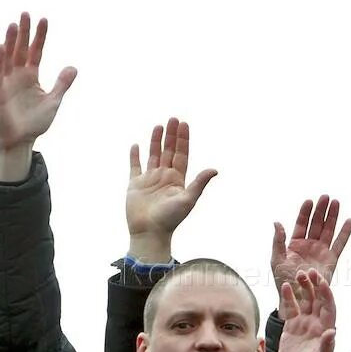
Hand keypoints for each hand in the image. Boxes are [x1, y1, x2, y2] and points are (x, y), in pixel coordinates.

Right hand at [0, 12, 77, 180]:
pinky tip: (1, 47)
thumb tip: (74, 67)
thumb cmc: (35, 123)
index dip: (40, 36)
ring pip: (7, 57)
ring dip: (9, 41)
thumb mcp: (53, 101)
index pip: (36, 51)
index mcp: (31, 76)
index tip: (44, 19)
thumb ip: (62, 84)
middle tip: (25, 13)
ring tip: (13, 24)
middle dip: (23, 32)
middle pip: (20, 49)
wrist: (20, 141)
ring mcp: (7, 82)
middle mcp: (18, 75)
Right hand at [125, 118, 216, 262]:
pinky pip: (135, 166)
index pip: (181, 154)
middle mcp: (164, 177)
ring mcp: (149, 180)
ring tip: (159, 125)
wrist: (149, 233)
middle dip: (171, 135)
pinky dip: (135, 156)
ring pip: (153, 155)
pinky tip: (136, 145)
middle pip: (169, 151)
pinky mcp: (135, 185)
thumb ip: (199, 183)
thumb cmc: (170, 219)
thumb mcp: (188, 200)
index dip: (183, 139)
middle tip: (173, 118)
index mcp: (177, 179)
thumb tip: (215, 169)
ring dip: (156, 141)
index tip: (184, 124)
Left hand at [271, 195, 350, 318]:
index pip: (301, 223)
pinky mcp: (331, 260)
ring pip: (328, 230)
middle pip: (317, 223)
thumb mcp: (276, 259)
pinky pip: (340, 244)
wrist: (296, 297)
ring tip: (336, 202)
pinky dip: (345, 233)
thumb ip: (278, 240)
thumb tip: (277, 222)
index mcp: (295, 244)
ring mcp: (321, 252)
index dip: (305, 212)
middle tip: (326, 196)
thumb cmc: (283, 280)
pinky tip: (349, 221)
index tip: (310, 201)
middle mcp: (309, 245)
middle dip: (321, 210)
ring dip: (332, 216)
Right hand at [276, 269, 335, 351]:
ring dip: (302, 288)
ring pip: (304, 301)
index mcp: (326, 328)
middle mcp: (316, 323)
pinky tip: (284, 286)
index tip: (321, 281)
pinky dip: (288, 297)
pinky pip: (290, 309)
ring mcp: (304, 324)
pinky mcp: (291, 328)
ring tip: (297, 274)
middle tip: (308, 271)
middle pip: (317, 299)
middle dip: (314, 285)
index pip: (328, 306)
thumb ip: (326, 345)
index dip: (326, 293)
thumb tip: (332, 333)